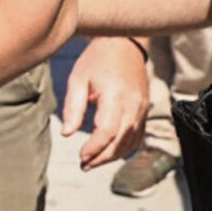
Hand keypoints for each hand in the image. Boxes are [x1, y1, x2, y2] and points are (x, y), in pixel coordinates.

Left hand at [60, 35, 149, 168]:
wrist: (124, 44)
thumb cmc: (97, 60)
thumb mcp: (78, 80)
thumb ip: (73, 108)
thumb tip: (67, 134)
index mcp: (116, 96)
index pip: (107, 132)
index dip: (94, 148)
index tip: (80, 156)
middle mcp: (133, 105)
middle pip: (120, 141)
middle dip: (101, 157)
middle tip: (84, 165)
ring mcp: (142, 109)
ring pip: (130, 142)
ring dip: (112, 156)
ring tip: (93, 162)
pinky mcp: (144, 110)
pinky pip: (137, 136)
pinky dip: (124, 148)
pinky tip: (109, 152)